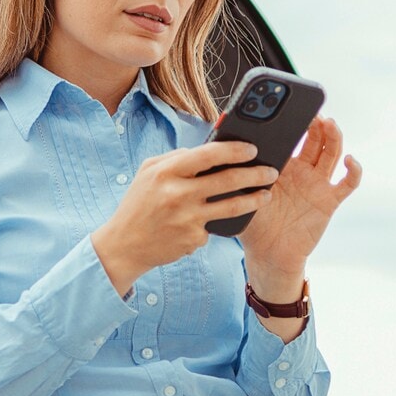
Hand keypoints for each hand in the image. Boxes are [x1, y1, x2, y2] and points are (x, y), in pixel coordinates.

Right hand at [91, 140, 277, 295]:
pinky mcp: (193, 239)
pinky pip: (214, 227)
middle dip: (255, 173)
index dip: (234, 150)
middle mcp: (178, 194)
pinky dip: (214, 223)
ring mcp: (187, 219)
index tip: (252, 149)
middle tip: (271, 171)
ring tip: (266, 195)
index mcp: (166, 172)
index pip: (208, 154)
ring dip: (254, 199)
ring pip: (232, 207)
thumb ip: (175, 158)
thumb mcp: (148, 172)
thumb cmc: (138, 204)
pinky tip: (205, 223)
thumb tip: (207, 151)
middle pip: (227, 180)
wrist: (124, 246)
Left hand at [237, 116, 360, 277]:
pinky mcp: (329, 201)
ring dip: (334, 137)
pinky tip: (350, 160)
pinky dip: (353, 170)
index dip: (297, 121)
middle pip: (316, 139)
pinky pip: (347, 183)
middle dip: (316, 123)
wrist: (268, 255)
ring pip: (331, 153)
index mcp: (282, 166)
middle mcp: (303, 171)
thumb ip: (237, 174)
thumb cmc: (254, 225)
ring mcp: (318, 184)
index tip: (294, 107)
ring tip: (329, 124)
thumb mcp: (242, 195)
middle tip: (313, 112)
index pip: (293, 137)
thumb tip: (218, 150)